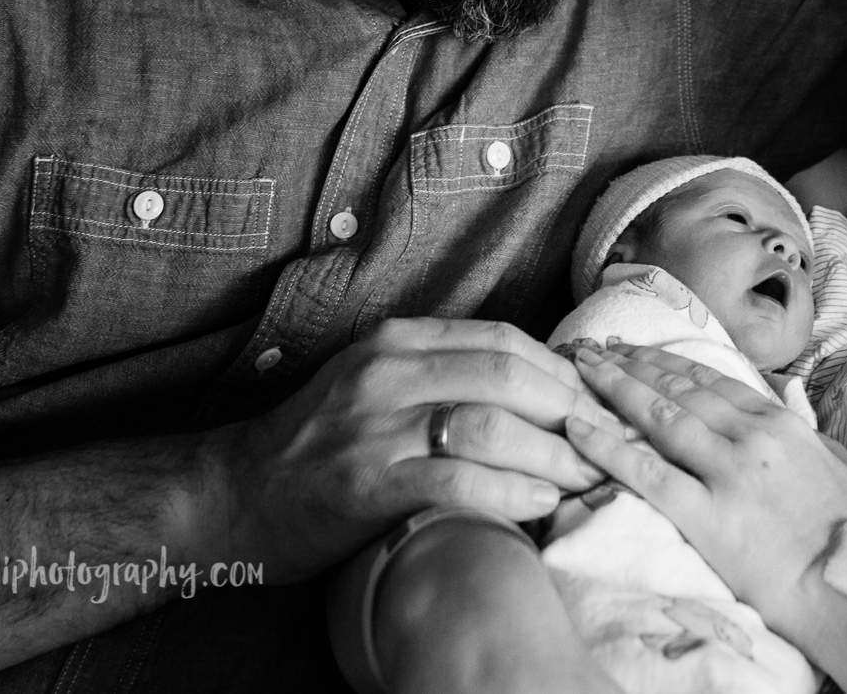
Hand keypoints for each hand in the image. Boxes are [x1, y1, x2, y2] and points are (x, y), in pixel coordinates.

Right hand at [208, 317, 619, 582]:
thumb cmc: (325, 445)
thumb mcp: (383, 383)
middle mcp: (388, 372)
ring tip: (588, 478)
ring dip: (554, 454)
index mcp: (399, 341)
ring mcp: (374, 426)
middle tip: (610, 443)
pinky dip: (512, 491)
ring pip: (492, 424)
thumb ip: (448, 373)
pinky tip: (541, 505)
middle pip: (509, 375)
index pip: (505, 341)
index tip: (602, 402)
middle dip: (573, 411)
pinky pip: (458, 479)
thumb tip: (547, 385)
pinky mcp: (366, 482)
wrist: (236, 498)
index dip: (565, 372)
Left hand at [564, 342, 846, 689]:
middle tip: (600, 349)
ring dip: (616, 387)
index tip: (643, 351)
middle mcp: (750, 437)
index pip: (715, 382)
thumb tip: (798, 418)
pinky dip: (607, 447)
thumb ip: (818, 441)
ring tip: (582, 369)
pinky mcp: (705, 515)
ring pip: (659, 415)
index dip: (673, 363)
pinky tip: (577, 429)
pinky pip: (644, 473)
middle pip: (680, 388)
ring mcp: (726, 473)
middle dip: (636, 364)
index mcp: (783, 425)